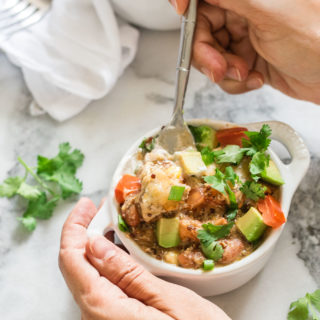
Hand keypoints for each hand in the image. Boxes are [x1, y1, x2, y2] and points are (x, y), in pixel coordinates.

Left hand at [59, 198, 230, 319]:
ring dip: (98, 246)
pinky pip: (100, 285)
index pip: (71, 259)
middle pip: (77, 265)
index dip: (74, 227)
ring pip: (88, 274)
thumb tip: (94, 244)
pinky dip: (107, 263)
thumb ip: (126, 274)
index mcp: (102, 309)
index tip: (87, 205)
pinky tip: (121, 251)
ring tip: (115, 224)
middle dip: (87, 232)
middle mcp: (93, 317)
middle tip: (106, 209)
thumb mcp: (167, 301)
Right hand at [169, 0, 319, 103]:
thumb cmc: (318, 40)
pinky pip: (223, 72)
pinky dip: (233, 82)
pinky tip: (253, 79)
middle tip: (219, 68)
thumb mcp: (270, 11)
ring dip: (222, 71)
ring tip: (244, 74)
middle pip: (201, 28)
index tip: (181, 13)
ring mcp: (244, 36)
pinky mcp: (246, 59)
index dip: (188, 2)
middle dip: (206, 53)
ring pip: (210, 54)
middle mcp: (244, 11)